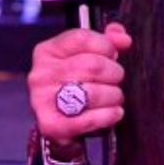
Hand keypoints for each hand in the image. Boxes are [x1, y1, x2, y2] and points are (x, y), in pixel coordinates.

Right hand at [27, 23, 132, 149]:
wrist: (56, 123)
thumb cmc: (72, 85)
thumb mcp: (84, 56)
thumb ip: (106, 41)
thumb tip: (123, 39)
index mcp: (47, 51)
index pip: (82, 38)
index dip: (106, 46)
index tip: (112, 55)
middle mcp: (41, 74)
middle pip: (92, 66)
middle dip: (114, 73)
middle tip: (115, 80)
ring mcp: (43, 100)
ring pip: (95, 93)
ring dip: (114, 96)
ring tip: (114, 98)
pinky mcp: (51, 126)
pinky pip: (90, 119)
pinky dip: (109, 115)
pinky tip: (113, 113)